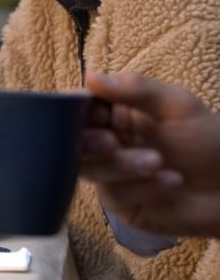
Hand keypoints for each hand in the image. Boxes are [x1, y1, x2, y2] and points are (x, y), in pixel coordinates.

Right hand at [81, 71, 219, 237]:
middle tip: (111, 143)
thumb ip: (136, 89)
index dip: (74, 111)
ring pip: (90, 170)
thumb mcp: (177, 105)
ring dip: (123, 166)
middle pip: (73, 141)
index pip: (77, 108)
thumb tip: (90, 76)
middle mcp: (106, 141)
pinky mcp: (121, 203)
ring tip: (161, 163)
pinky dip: (144, 188)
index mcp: (114, 113)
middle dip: (89, 143)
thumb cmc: (209, 140)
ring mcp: (111, 174)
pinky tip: (172, 182)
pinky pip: (114, 195)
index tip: (92, 113)